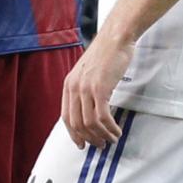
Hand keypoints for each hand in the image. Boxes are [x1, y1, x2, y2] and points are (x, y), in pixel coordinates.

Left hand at [61, 29, 134, 149]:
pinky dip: (110, 128)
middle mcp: (74, 87)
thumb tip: (88, 110)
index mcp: (68, 84)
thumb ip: (84, 89)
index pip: (66, 117)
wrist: (115, 38)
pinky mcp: (100, 88)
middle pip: (77, 124)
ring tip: (112, 138)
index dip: (74, 134)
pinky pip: (102, 117)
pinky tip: (116, 130)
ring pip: (90, 123)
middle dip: (89, 138)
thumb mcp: (87, 72)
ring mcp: (86, 88)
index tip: (82, 144)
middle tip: (101, 145)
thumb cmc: (106, 54)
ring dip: (102, 135)